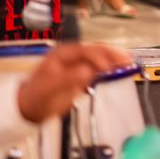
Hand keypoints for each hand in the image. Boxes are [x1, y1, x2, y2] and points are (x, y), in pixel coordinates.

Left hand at [17, 43, 131, 123]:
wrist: (30, 109)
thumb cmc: (36, 96)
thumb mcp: (48, 88)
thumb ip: (68, 78)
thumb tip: (88, 71)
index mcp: (63, 53)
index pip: (85, 51)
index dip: (98, 57)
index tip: (108, 68)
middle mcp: (73, 55)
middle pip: (96, 51)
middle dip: (112, 54)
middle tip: (127, 60)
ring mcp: (79, 64)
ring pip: (101, 58)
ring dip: (114, 60)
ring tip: (129, 61)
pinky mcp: (83, 74)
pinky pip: (100, 68)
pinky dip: (111, 68)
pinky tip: (121, 68)